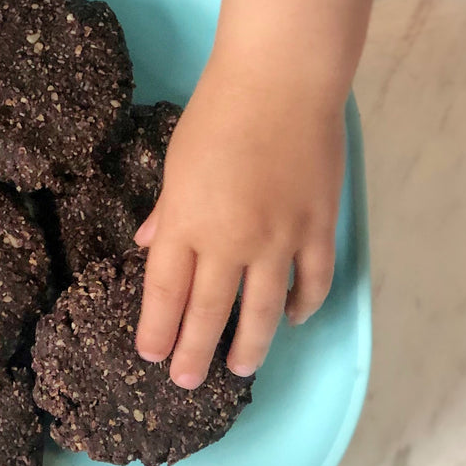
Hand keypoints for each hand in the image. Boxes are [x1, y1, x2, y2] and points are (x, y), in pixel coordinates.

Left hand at [134, 51, 344, 386]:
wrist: (281, 83)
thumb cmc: (217, 115)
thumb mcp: (176, 163)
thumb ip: (166, 211)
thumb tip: (147, 245)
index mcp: (186, 223)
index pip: (165, 292)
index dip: (157, 328)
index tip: (149, 354)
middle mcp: (229, 241)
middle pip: (209, 312)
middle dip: (194, 352)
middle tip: (185, 381)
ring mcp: (278, 240)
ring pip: (262, 310)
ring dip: (249, 345)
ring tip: (239, 370)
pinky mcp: (318, 229)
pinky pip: (312, 281)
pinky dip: (303, 305)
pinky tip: (293, 318)